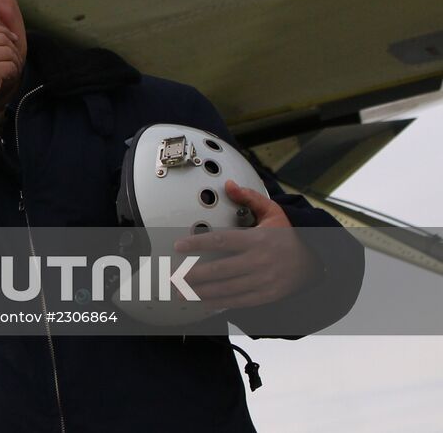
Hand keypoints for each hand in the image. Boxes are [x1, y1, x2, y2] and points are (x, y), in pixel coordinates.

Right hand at [0, 8, 20, 107]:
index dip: (2, 31)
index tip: (11, 38)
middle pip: (1, 37)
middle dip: (11, 45)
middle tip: (15, 54)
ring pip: (8, 51)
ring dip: (13, 60)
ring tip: (12, 67)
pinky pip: (10, 66)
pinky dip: (12, 71)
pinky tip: (8, 76)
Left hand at [174, 180, 316, 307]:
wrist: (316, 260)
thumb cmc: (288, 234)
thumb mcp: (273, 212)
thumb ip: (249, 198)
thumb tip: (228, 184)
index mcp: (257, 240)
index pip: (222, 241)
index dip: (199, 244)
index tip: (179, 246)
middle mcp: (260, 262)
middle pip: (220, 270)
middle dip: (194, 275)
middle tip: (172, 277)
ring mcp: (264, 281)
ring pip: (227, 289)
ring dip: (202, 292)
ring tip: (181, 293)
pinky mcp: (268, 295)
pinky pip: (240, 301)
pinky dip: (220, 303)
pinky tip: (203, 303)